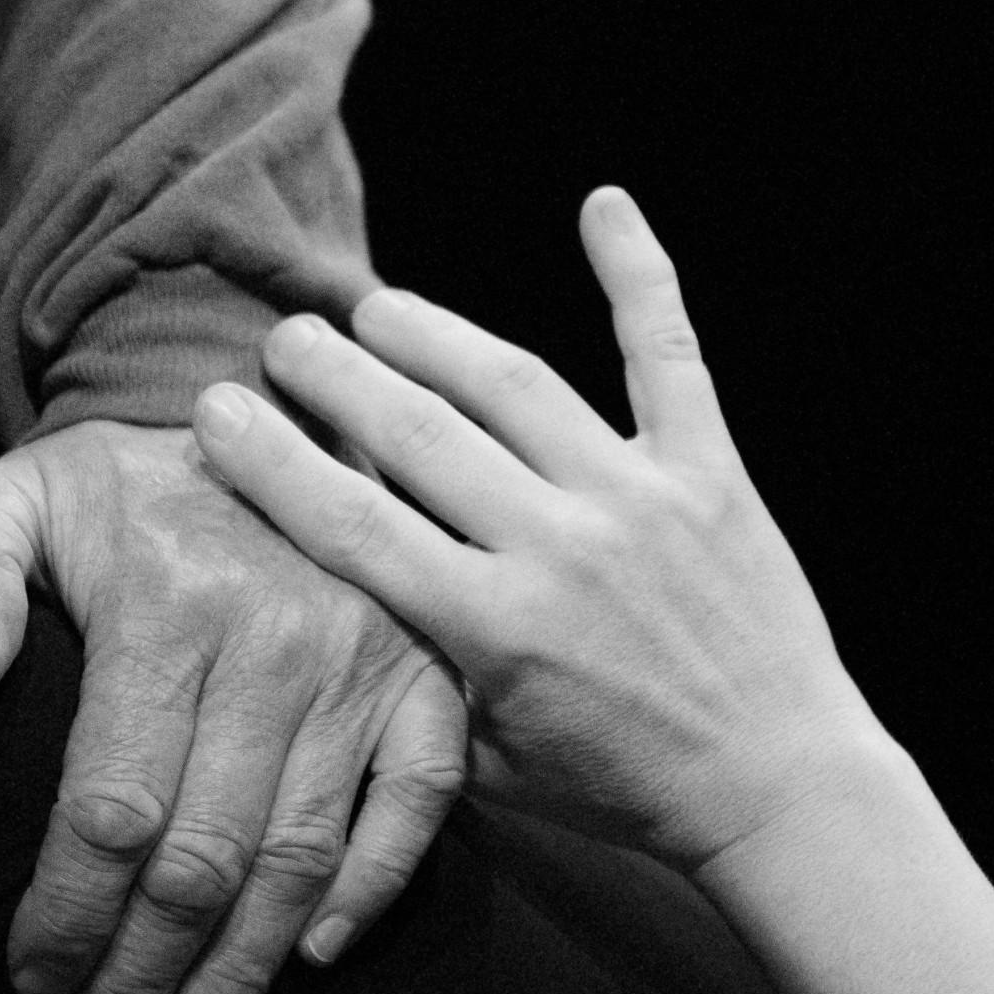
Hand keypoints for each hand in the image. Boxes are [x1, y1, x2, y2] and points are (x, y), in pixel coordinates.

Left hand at [0, 419, 466, 993]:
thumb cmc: (113, 492)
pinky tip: (320, 959)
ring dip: (243, 975)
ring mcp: (366, 660)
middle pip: (204, 859)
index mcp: (170, 605)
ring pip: (302, 858)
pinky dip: (378, 886)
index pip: (113, 808)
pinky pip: (420, 802)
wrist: (254, 418)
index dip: (68, 916)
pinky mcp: (426, 675)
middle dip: (141, 977)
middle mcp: (279, 639)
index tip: (29, 984)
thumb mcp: (9, 498)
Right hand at [190, 189, 886, 886]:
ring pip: (516, 385)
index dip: (274, 460)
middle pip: (419, 434)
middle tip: (283, 336)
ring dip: (432, 333)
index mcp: (495, 629)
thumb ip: (414, 684)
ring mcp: (638, 500)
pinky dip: (637, 275)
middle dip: (335, 376)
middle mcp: (559, 550)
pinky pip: (667, 356)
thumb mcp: (492, 764)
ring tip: (373, 308)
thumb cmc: (624, 788)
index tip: (213, 410)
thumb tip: (326, 608)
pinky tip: (605, 204)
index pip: (354, 525)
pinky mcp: (711, 474)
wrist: (779, 788)